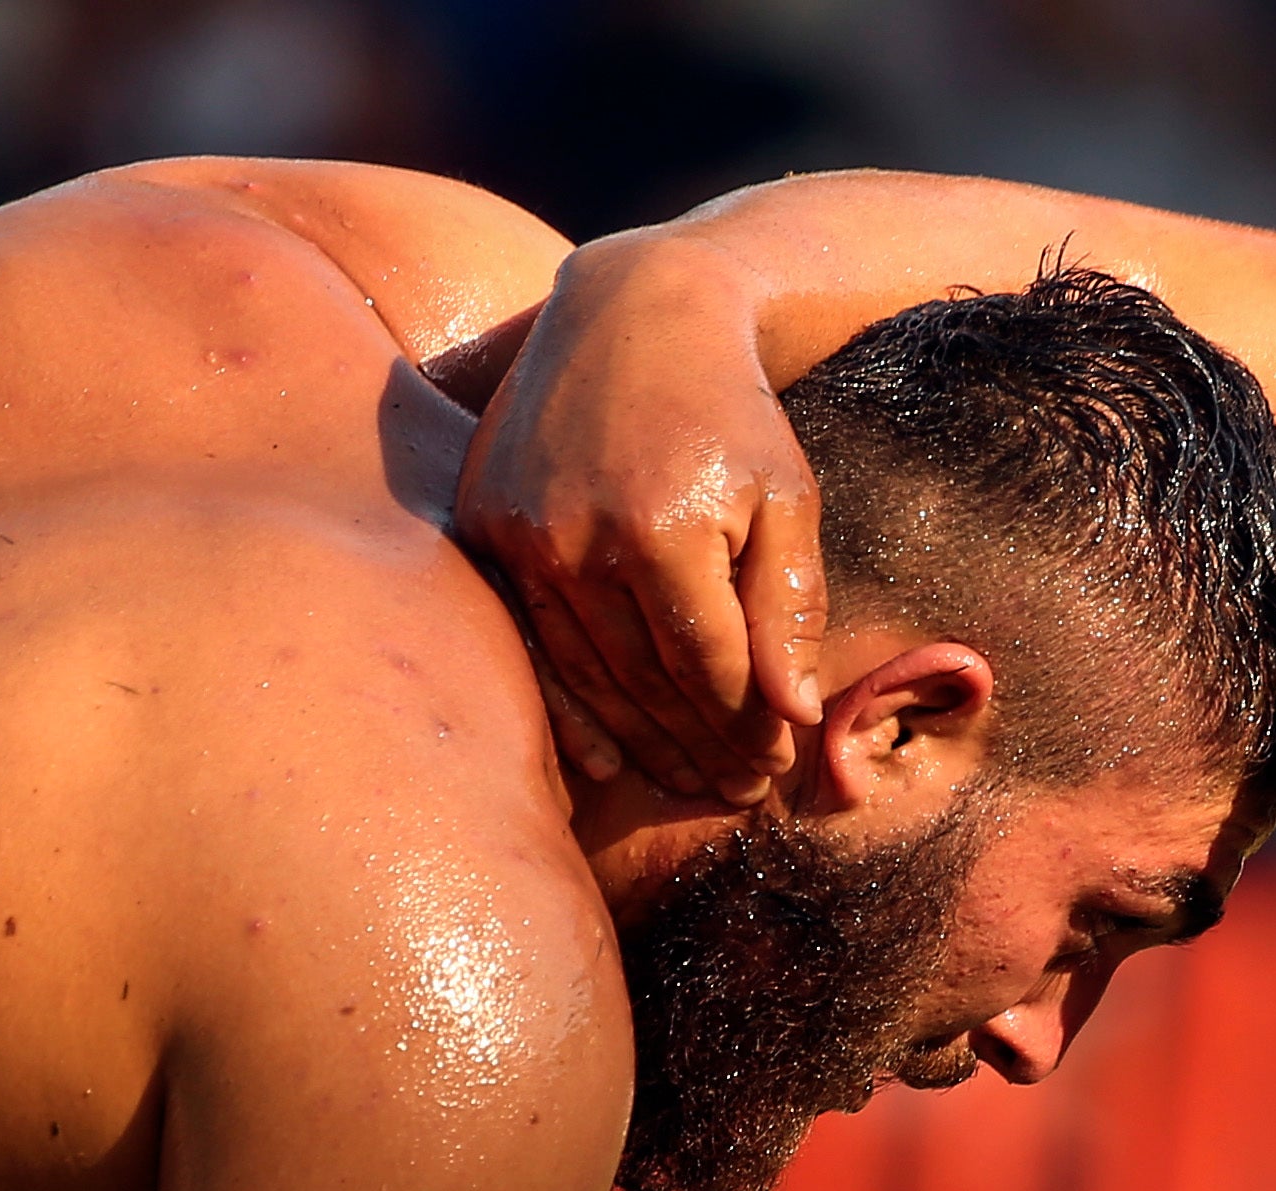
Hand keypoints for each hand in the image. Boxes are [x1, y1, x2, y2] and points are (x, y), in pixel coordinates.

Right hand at [456, 229, 825, 803]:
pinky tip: (609, 759)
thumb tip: (790, 714)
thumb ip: (787, 607)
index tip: (776, 765)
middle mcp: (579, 539)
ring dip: (643, 741)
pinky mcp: (485, 526)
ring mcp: (521, 535)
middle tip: (739, 792)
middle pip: (647, 682)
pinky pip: (534, 642)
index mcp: (663, 530)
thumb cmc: (730, 411)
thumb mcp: (786, 498)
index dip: (747, 728)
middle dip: (701, 748)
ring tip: (689, 781)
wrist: (631, 313)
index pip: (709, 668)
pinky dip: (571, 707)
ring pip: (588, 673)